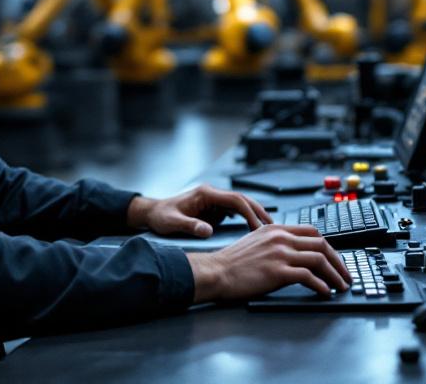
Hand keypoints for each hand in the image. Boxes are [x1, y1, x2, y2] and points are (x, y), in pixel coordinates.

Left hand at [127, 184, 273, 237]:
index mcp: (205, 194)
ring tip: (267, 228)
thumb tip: (207, 230)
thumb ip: (189, 226)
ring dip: (255, 213)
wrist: (153, 213)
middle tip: (272, 226)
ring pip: (241, 204)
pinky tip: (253, 229)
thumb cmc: (161, 216)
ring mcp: (214, 200)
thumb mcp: (172, 223)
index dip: (249, 212)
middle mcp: (212, 194)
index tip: (258, 226)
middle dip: (258, 211)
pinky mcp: (214, 208)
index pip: (235, 200)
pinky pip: (235, 210)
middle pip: (242, 199)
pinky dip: (246, 217)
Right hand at [186, 224, 351, 301]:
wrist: (216, 271)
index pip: (313, 232)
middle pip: (322, 244)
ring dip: (335, 275)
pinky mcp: (278, 271)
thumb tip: (295, 252)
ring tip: (340, 286)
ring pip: (319, 260)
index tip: (336, 259)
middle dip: (339, 261)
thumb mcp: (256, 241)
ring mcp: (280, 254)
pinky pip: (308, 277)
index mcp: (276, 228)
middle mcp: (281, 238)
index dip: (329, 246)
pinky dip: (321, 285)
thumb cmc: (233, 261)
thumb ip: (276, 242)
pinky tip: (325, 292)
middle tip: (345, 274)